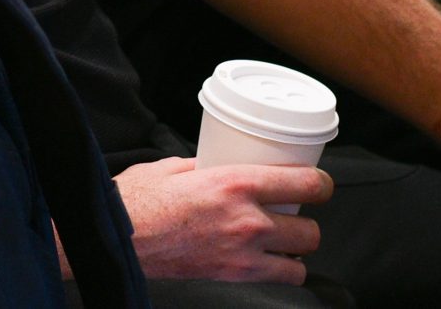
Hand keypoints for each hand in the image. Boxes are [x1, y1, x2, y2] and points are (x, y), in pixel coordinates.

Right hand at [112, 158, 327, 282]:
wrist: (119, 238)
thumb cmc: (140, 201)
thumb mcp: (175, 166)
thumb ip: (205, 165)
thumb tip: (217, 161)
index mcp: (236, 183)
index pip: (304, 185)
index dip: (322, 184)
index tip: (320, 183)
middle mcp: (247, 220)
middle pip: (310, 229)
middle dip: (308, 220)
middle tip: (297, 211)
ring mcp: (243, 253)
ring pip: (300, 258)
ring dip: (297, 249)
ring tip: (285, 239)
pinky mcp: (233, 275)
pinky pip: (279, 278)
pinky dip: (281, 271)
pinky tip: (269, 259)